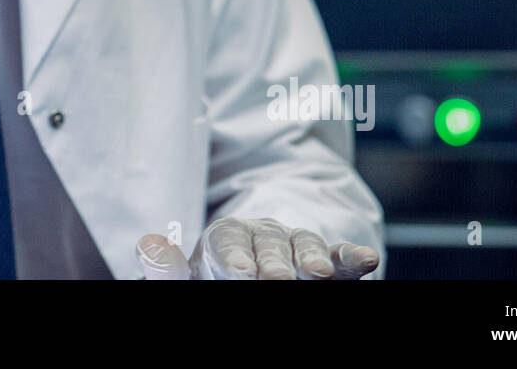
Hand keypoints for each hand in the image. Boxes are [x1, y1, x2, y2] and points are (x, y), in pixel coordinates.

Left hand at [135, 216, 379, 278]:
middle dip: (275, 262)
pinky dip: (352, 257)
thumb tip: (149, 249)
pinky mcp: (324, 263)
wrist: (240, 269)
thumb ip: (168, 270)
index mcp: (226, 236)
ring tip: (319, 276)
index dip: (235, 257)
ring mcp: (295, 246)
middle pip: (268, 244)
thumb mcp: (189, 274)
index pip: (228, 242)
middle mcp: (263, 235)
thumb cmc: (212, 275)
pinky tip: (367, 261)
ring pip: (304, 245)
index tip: (240, 274)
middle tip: (277, 281)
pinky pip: (338, 257)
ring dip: (313, 258)